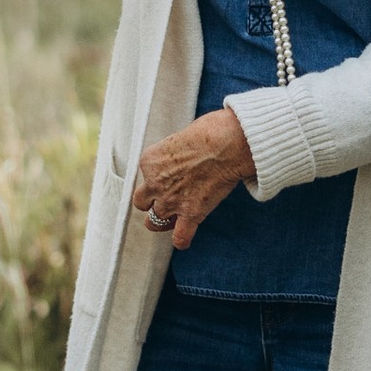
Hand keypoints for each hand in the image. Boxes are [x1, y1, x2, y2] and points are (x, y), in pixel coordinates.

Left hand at [132, 109, 254, 249]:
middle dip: (152, 201)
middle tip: (168, 198)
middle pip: (141, 202)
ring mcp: (171, 201)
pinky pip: (180, 237)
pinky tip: (185, 239)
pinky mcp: (191, 214)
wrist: (229, 142)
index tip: (174, 174)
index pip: (145, 175)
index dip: (159, 177)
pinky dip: (182, 240)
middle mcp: (154, 183)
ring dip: (163, 221)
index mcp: (149, 160)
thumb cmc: (212, 131)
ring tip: (173, 219)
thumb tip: (186, 155)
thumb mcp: (182, 135)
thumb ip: (177, 152)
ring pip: (154, 222)